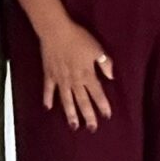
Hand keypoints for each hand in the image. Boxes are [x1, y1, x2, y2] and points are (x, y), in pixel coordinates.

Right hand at [36, 16, 114, 130]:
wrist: (56, 31)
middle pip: (82, 101)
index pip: (97, 94)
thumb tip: (111, 76)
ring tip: (74, 126)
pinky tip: (48, 108)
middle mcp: (74, 81)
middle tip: (92, 129)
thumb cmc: (78, 38)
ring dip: (70, 114)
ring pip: (66, 100)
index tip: (107, 116)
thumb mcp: (97, 48)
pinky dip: (48, 98)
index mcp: (87, 74)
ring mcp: (60, 79)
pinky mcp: (49, 74)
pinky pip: (48, 89)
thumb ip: (105, 63)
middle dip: (88, 116)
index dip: (103, 105)